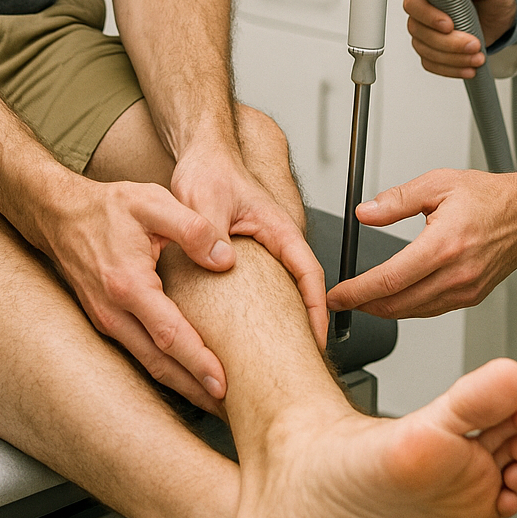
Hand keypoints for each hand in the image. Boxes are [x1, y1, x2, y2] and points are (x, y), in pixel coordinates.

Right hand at [48, 176, 235, 412]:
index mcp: (128, 285)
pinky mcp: (106, 322)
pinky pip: (139, 353)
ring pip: (148, 364)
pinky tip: (187, 374)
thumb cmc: (110, 206)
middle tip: (231, 408)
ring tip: (215, 400)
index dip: (198, 361)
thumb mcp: (153, 202)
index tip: (225, 384)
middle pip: (159, 364)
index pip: (169, 335)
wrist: (61, 215)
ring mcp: (106, 321)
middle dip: (195, 389)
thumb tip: (226, 259)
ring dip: (181, 385)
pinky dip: (165, 369)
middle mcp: (113, 313)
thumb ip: (192, 227)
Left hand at [171, 135, 328, 350]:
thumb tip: (221, 261)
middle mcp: (275, 240)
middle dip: (304, 325)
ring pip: (283, 289)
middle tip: (297, 362)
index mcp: (278, 228)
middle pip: (301, 288)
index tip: (316, 340)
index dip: (315, 309)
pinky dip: (264, 310)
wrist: (200, 155)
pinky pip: (263, 286)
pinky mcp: (247, 253)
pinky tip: (247, 330)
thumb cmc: (209, 170)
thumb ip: (210, 231)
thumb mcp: (205, 201)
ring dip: (285, 319)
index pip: (309, 273)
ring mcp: (263, 248)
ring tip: (274, 356)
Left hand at [325, 168, 516, 317]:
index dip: (357, 291)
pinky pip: (431, 310)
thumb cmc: (487, 197)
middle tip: (340, 300)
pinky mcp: (470, 297)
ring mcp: (465, 290)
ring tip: (361, 300)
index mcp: (444, 245)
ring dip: (383, 309)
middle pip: (397, 304)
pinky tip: (394, 298)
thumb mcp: (437, 184)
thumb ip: (397, 200)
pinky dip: (407, 308)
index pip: (389, 279)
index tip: (337, 294)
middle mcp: (455, 274)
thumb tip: (365, 212)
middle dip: (363, 305)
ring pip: (413, 312)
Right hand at [404, 0, 516, 78]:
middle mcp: (426, 8)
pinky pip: (431, 63)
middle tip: (472, 44)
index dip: (427, 15)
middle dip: (448, 42)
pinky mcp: (434, 48)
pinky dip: (450, 69)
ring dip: (452, 58)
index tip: (449, 25)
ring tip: (477, 57)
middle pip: (419, 30)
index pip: (414, 0)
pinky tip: (468, 67)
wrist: (500, 13)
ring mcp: (428, 30)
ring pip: (425, 49)